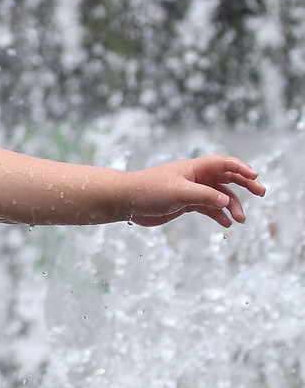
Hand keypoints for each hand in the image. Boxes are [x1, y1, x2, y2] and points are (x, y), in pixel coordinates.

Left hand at [129, 156, 265, 227]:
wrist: (126, 201)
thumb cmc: (149, 191)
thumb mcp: (180, 193)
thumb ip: (204, 196)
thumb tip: (227, 200)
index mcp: (194, 168)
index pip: (223, 163)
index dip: (241, 168)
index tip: (255, 176)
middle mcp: (195, 178)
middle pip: (226, 178)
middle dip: (245, 184)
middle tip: (261, 192)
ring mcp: (191, 191)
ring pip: (219, 196)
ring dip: (231, 206)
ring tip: (240, 219)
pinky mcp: (185, 204)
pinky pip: (208, 208)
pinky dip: (218, 214)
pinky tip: (225, 224)